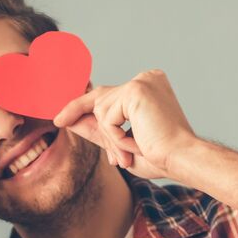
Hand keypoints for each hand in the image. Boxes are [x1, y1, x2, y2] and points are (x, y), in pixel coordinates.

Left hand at [53, 69, 196, 179]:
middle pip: (100, 96)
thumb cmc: (158, 155)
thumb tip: (69, 120)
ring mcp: (141, 82)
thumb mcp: (120, 141)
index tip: (60, 115)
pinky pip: (107, 117)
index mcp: (148, 86)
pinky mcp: (135, 91)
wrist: (180, 159)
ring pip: (101, 109)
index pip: (108, 94)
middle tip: (57, 121)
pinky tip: (133, 142)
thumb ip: (98, 128)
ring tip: (127, 153)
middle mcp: (147, 78)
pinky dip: (114, 136)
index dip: (82, 104)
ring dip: (109, 137)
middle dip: (77, 111)